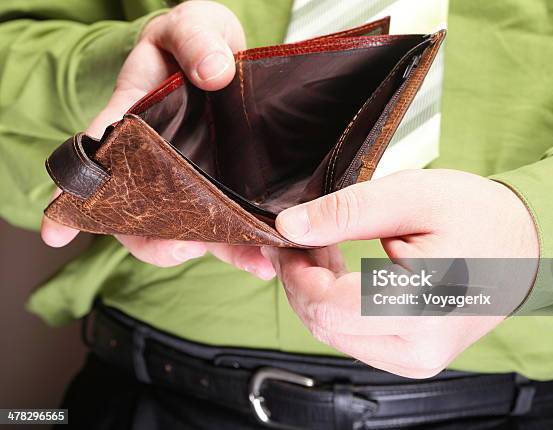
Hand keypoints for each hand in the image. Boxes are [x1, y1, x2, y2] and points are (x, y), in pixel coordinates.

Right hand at [40, 1, 273, 277]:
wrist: (230, 58)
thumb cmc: (197, 42)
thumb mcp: (190, 28)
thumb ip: (195, 40)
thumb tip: (213, 72)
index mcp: (134, 124)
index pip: (97, 162)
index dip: (75, 198)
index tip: (56, 230)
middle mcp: (158, 164)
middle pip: (141, 217)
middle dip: (158, 241)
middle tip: (183, 246)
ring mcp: (195, 182)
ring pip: (192, 231)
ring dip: (217, 251)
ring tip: (252, 261)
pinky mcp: (228, 191)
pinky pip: (231, 227)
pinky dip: (247, 246)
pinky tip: (269, 258)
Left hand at [264, 169, 538, 377]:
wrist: (521, 246)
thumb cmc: (476, 216)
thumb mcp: (410, 197)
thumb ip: (346, 212)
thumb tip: (289, 228)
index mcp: (422, 308)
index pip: (327, 304)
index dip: (294, 270)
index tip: (284, 237)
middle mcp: (418, 349)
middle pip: (323, 323)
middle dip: (300, 279)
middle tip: (301, 237)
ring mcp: (415, 360)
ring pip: (332, 332)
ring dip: (315, 291)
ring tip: (324, 248)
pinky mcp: (410, 358)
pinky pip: (351, 336)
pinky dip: (334, 304)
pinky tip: (340, 272)